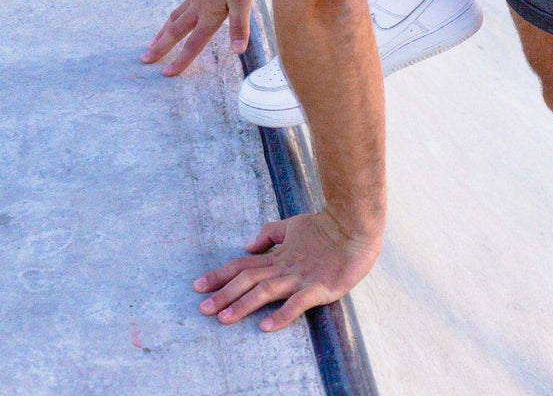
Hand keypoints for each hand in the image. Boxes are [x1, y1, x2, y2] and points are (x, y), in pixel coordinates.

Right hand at [141, 0, 253, 74]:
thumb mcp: (243, 0)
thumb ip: (239, 26)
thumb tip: (237, 52)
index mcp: (208, 16)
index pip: (194, 44)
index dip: (181, 60)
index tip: (166, 74)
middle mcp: (197, 9)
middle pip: (175, 32)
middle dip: (160, 48)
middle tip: (144, 59)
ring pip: (174, 19)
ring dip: (162, 33)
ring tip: (151, 43)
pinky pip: (179, 8)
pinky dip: (171, 17)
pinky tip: (173, 17)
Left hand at [193, 210, 381, 330]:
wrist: (355, 226)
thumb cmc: (326, 227)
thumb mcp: (293, 226)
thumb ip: (270, 235)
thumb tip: (248, 246)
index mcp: (278, 254)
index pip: (242, 265)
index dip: (219, 275)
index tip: (197, 285)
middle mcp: (284, 266)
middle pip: (247, 280)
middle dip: (223, 294)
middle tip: (201, 308)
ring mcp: (301, 277)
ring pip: (265, 291)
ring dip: (243, 305)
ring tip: (223, 318)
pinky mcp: (319, 288)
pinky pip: (297, 304)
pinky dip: (281, 315)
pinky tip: (266, 327)